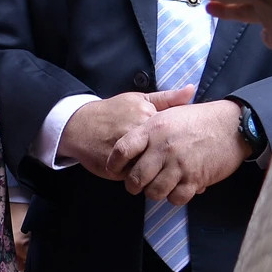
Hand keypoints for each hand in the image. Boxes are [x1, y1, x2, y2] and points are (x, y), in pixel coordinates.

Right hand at [59, 86, 194, 176]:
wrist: (79, 125)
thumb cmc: (113, 111)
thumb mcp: (139, 100)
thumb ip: (167, 98)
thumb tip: (191, 90)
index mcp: (147, 117)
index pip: (175, 136)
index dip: (183, 146)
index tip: (187, 150)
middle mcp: (137, 134)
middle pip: (165, 156)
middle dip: (174, 164)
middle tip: (184, 169)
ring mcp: (125, 153)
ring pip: (152, 171)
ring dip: (161, 176)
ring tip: (169, 178)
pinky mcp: (114, 169)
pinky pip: (135, 180)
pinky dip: (144, 182)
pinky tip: (151, 182)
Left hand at [114, 100, 245, 205]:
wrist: (231, 125)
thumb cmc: (199, 119)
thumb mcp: (170, 113)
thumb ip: (149, 127)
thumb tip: (130, 143)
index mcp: (154, 128)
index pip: (123, 149)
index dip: (114, 163)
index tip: (114, 169)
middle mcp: (163, 147)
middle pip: (135, 178)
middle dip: (132, 185)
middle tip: (136, 185)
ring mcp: (179, 164)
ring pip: (153, 192)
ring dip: (153, 192)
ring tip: (157, 187)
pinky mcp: (195, 178)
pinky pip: (175, 198)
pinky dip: (174, 197)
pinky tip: (177, 188)